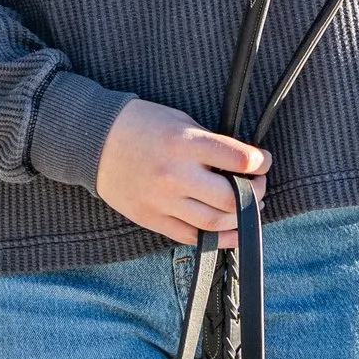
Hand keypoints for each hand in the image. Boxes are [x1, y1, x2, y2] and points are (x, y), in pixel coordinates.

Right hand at [94, 98, 269, 246]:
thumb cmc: (140, 125)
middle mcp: (176, 175)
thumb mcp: (180, 120)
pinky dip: (216, 237)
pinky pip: (191, 237)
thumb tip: (240, 163)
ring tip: (248, 208)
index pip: (238, 159)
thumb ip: (208, 143)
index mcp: (185, 144)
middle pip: (231, 198)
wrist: (94, 142)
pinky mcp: (152, 219)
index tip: (263, 161)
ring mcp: (163, 201)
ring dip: (240, 219)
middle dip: (256, 193)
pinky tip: (230, 232)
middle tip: (259, 186)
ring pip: (215, 222)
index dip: (260, 162)